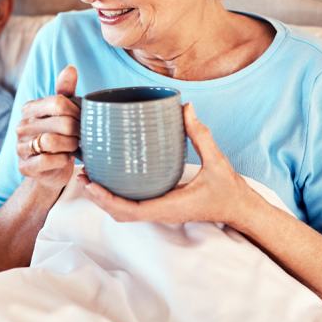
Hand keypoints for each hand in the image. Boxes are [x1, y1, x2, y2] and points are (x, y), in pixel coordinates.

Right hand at [15, 65, 79, 194]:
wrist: (50, 171)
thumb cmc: (59, 138)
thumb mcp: (63, 113)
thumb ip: (65, 91)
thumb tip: (70, 68)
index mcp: (29, 108)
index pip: (58, 102)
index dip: (77, 112)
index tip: (83, 120)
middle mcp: (22, 126)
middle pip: (61, 123)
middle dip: (77, 131)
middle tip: (81, 136)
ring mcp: (20, 147)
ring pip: (52, 141)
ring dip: (70, 146)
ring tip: (73, 147)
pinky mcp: (25, 166)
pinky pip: (47, 160)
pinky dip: (61, 161)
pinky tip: (64, 159)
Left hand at [79, 104, 259, 227]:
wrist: (240, 209)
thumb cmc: (229, 190)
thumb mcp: (217, 160)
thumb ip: (201, 134)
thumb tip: (185, 107)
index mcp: (170, 207)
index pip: (131, 211)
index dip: (107, 200)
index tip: (91, 185)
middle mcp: (160, 213)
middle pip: (119, 214)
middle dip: (98, 198)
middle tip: (82, 175)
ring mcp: (159, 212)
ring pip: (123, 213)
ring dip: (103, 199)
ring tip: (87, 177)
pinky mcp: (160, 207)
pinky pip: (132, 207)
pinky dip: (116, 197)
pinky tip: (108, 178)